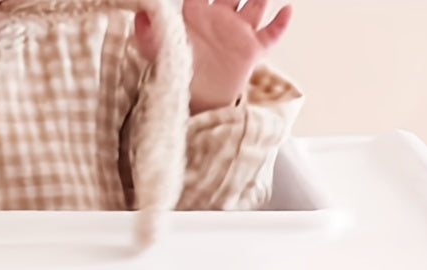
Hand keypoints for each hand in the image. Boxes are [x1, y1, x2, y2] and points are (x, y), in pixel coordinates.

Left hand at [136, 0, 291, 112]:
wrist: (194, 103)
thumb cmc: (177, 76)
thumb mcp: (157, 53)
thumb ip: (147, 33)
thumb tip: (141, 13)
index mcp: (196, 15)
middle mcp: (219, 19)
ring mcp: (237, 32)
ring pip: (256, 4)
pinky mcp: (251, 50)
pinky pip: (272, 33)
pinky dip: (281, 22)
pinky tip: (285, 10)